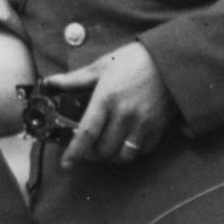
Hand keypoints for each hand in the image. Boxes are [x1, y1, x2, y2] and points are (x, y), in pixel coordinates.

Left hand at [48, 42, 172, 165]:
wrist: (173, 60)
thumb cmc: (135, 60)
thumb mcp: (102, 66)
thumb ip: (75, 79)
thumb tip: (51, 82)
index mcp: (106, 99)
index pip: (87, 133)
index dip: (74, 152)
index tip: (66, 163)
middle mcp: (125, 115)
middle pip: (103, 150)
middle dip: (91, 154)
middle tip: (86, 149)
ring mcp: (144, 123)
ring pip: (123, 155)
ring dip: (111, 156)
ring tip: (106, 148)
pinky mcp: (160, 127)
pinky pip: (143, 151)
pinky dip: (132, 152)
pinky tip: (126, 142)